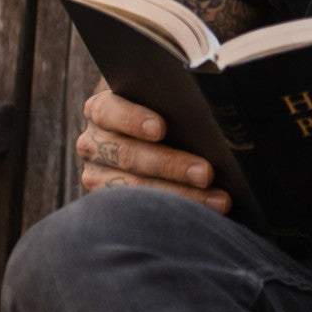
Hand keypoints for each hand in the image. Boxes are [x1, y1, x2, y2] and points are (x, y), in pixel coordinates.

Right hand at [77, 88, 230, 213]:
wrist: (143, 128)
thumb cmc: (162, 105)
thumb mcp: (159, 96)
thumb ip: (172, 98)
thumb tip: (205, 104)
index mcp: (101, 109)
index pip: (109, 111)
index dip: (133, 119)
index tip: (162, 129)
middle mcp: (93, 144)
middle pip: (128, 156)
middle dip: (171, 165)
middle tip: (208, 172)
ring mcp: (98, 176)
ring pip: (135, 189)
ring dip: (181, 195)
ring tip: (218, 200)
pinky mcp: (110, 203)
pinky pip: (140, 213)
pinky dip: (175, 213)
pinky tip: (204, 215)